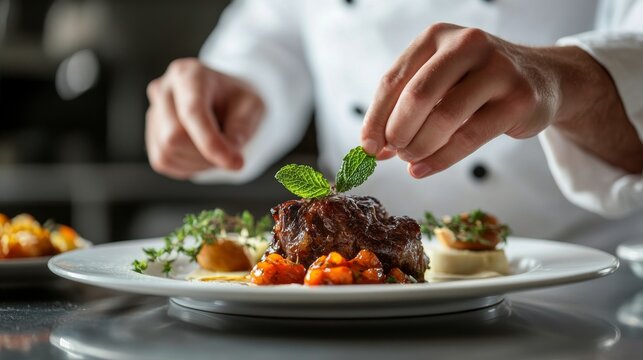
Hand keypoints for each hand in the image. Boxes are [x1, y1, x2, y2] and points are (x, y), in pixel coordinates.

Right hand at [146, 58, 264, 178]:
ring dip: (200, 162)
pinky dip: (189, 166)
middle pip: (174, 136)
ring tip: (217, 147)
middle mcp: (163, 89)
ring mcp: (152, 112)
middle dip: (207, 154)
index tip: (235, 163)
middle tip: (231, 151)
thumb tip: (228, 152)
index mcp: (188, 74)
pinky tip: (203, 153)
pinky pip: (164, 162)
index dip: (212, 142)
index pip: (192, 112)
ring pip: (168, 152)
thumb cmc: (236, 100)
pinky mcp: (151, 136)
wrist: (223, 101)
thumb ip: (243, 126)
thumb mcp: (252, 105)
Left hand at [361, 23, 597, 177]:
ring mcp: (497, 68)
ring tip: (410, 160)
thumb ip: (404, 108)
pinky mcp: (519, 98)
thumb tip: (373, 147)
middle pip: (416, 96)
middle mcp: (467, 44)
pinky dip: (440, 159)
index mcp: (437, 36)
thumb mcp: (438, 82)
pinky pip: (469, 136)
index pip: (393, 80)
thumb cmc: (475, 84)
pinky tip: (423, 169)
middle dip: (397, 132)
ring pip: (444, 117)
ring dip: (419, 147)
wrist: (541, 79)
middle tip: (394, 153)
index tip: (367, 147)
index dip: (375, 118)